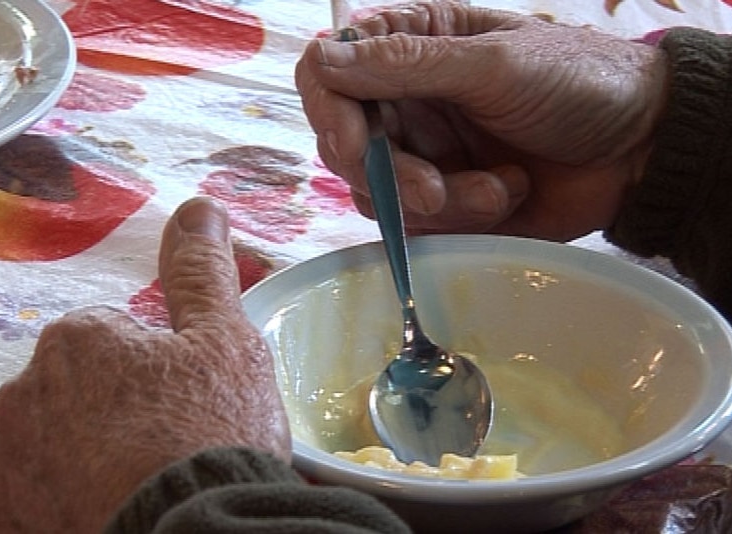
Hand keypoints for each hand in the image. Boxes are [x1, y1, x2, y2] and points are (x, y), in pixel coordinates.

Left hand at [0, 198, 289, 532]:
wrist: (189, 533)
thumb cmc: (210, 430)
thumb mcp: (224, 341)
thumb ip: (202, 273)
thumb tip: (199, 207)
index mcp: (78, 339)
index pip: (117, 340)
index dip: (160, 371)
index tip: (188, 405)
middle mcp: (26, 394)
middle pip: (83, 393)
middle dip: (119, 411)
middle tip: (171, 447)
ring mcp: (8, 466)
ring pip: (58, 447)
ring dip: (91, 461)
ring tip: (146, 487)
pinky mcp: (4, 525)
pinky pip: (36, 503)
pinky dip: (63, 508)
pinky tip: (109, 515)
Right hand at [295, 2, 667, 240]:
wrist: (639, 149)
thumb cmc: (576, 82)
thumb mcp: (492, 64)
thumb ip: (404, 64)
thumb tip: (320, 58)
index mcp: (412, 48)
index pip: (330, 73)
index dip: (328, 109)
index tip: (356, 145)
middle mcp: (407, 102)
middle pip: (345, 144)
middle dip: (390, 174)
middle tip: (434, 190)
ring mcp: (424, 155)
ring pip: (378, 193)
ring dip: (435, 201)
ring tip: (497, 188)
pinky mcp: (446, 201)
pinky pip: (417, 224)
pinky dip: (461, 217)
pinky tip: (507, 194)